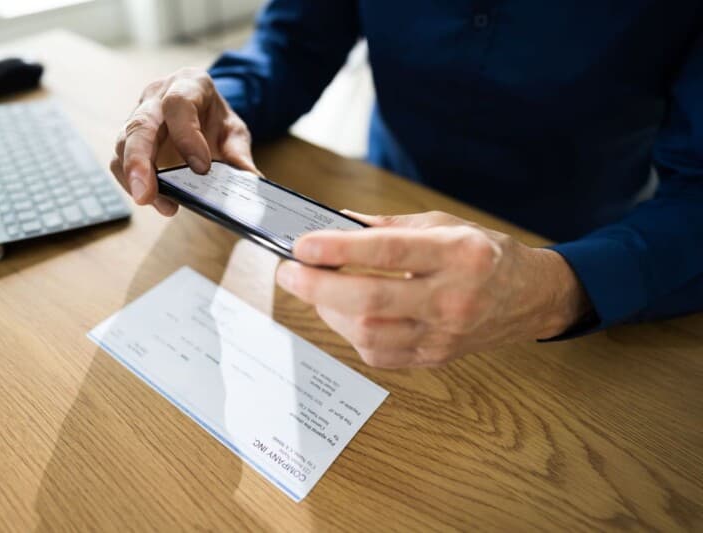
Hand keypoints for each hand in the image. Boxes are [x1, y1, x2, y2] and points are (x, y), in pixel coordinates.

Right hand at [110, 68, 258, 215]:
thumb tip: (252, 182)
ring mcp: (138, 116)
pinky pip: (119, 160)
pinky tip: (152, 200)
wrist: (203, 113)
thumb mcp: (234, 132)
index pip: (179, 104)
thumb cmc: (216, 120)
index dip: (186, 136)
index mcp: (189, 84)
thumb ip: (240, 155)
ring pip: (123, 144)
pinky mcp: (129, 139)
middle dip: (140, 161)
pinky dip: (131, 182)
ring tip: (152, 201)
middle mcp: (157, 96)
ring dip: (134, 177)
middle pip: (140, 125)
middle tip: (146, 194)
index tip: (201, 168)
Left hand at [275, 211, 590, 367]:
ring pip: (370, 334)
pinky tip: (343, 313)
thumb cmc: (485, 253)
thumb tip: (335, 223)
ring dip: (330, 312)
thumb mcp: (444, 224)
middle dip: (317, 288)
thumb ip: (388, 225)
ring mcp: (444, 335)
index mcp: (458, 253)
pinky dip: (351, 333)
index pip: (389, 253)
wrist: (529, 298)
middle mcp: (452, 298)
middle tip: (288, 272)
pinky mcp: (435, 357)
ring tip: (316, 289)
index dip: (339, 250)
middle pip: (371, 301)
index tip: (302, 246)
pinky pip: (379, 355)